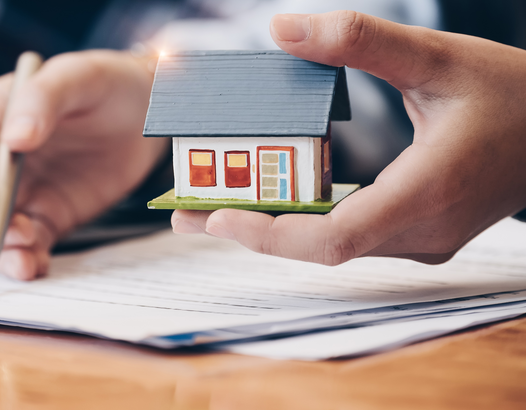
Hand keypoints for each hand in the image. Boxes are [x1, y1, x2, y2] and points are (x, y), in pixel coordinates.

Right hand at [0, 50, 166, 278]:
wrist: (144, 113)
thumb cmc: (106, 84)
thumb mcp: (78, 77)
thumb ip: (43, 100)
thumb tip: (14, 140)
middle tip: (14, 237)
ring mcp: (19, 193)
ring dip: (0, 253)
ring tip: (27, 263)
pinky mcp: (45, 217)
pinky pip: (25, 246)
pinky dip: (26, 260)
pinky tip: (39, 266)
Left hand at [172, 11, 525, 264]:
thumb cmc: (512, 94)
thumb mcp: (439, 57)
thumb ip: (362, 41)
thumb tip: (284, 28)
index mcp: (423, 194)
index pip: (331, 240)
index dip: (269, 235)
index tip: (214, 217)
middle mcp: (418, 231)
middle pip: (318, 248)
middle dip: (251, 230)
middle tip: (187, 210)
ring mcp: (419, 239)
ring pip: (331, 246)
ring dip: (273, 228)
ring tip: (214, 205)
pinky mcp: (417, 233)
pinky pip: (348, 236)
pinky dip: (305, 222)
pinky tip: (271, 201)